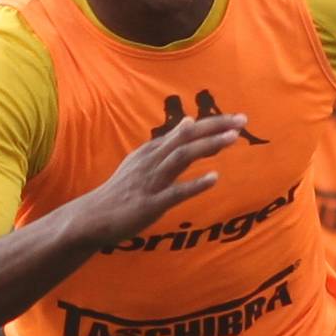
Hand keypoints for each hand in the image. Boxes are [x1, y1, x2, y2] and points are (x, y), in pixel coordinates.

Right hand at [75, 115, 242, 248]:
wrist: (93, 217)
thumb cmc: (122, 191)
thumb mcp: (142, 161)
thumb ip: (166, 144)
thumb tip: (188, 121)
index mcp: (151, 151)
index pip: (186, 132)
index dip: (212, 123)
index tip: (236, 118)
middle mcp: (152, 161)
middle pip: (187, 138)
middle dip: (215, 127)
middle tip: (242, 120)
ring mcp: (151, 181)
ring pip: (182, 157)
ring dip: (208, 146)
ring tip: (233, 138)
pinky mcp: (151, 203)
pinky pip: (176, 192)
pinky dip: (195, 184)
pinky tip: (214, 178)